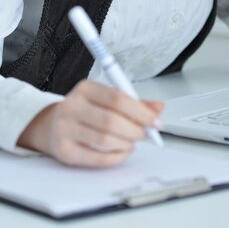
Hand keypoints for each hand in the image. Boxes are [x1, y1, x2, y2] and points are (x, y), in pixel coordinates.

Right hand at [17, 80, 163, 166]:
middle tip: (146, 133)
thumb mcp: (107, 99)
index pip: (117, 98)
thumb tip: (158, 108)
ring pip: (105, 140)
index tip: (156, 121)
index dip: (141, 111)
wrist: (52, 125)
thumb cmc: (86, 111)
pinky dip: (116, 157)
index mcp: (85, 88)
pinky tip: (122, 152)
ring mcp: (65, 129)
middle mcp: (72, 106)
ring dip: (126, 143)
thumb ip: (134, 103)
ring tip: (132, 142)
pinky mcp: (64, 150)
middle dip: (136, 130)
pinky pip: (96, 158)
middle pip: (112, 120)